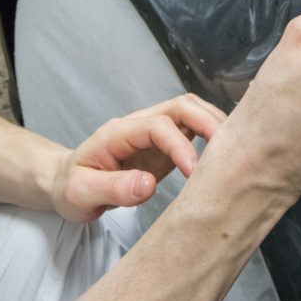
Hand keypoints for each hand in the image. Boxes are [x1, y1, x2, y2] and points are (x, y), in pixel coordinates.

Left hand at [51, 94, 226, 222]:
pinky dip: (212, 137)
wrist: (65, 184)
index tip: (194, 172)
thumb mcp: (80, 193)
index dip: (180, 145)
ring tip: (234, 150)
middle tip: (229, 150)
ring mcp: (152, 134)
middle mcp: (138, 125)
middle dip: (208, 121)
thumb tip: (148, 186)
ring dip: (214, 124)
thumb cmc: (70, 187)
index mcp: (118, 132)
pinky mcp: (163, 147)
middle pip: (180, 106)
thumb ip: (113, 189)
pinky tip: (224, 155)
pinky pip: (192, 133)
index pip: (158, 126)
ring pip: (190, 113)